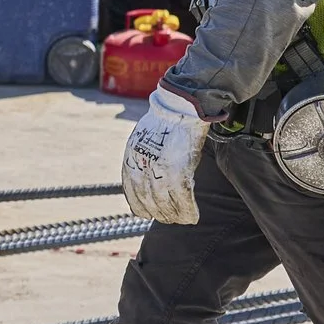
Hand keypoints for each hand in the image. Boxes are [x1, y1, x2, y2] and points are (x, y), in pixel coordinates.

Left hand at [121, 83, 208, 224]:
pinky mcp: (178, 172)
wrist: (182, 105)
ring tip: (181, 219)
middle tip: (169, 218)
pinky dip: (188, 211)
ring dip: (174, 216)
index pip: (131, 192)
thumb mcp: (145, 139)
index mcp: (131, 158)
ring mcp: (159, 171)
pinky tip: (192, 217)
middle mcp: (141, 168)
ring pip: (165, 205)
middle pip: (148, 202)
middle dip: (159, 214)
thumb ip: (144, 158)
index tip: (146, 213)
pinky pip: (183, 200)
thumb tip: (148, 175)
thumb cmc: (167, 120)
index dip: (140, 206)